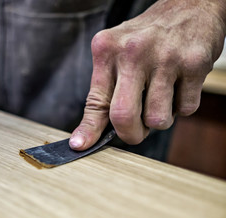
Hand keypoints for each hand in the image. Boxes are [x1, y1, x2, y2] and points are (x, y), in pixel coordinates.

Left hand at [70, 0, 225, 149]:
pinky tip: (179, 85)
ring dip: (160, 120)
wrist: (189, 5)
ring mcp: (165, 57)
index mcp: (107, 50)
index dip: (89, 130)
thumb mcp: (116, 54)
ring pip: (158, 119)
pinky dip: (182, 106)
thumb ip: (104, 92)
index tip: (81, 146)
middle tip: (137, 132)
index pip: (95, 101)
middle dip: (131, 135)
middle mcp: (132, 52)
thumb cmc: (147, 37)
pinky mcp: (194, 63)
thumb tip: (89, 135)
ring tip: (161, 98)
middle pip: (124, 116)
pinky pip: (186, 109)